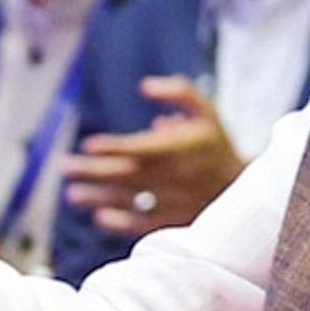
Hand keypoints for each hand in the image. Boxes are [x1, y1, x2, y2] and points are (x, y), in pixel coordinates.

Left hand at [63, 76, 243, 234]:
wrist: (244, 189)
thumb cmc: (217, 145)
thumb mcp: (206, 111)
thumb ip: (179, 92)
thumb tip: (146, 86)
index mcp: (181, 148)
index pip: (142, 148)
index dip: (115, 146)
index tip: (89, 144)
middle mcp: (176, 177)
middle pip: (128, 174)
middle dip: (94, 171)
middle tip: (65, 166)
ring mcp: (174, 202)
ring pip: (131, 200)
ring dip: (99, 197)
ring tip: (72, 194)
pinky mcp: (174, 221)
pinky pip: (144, 224)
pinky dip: (121, 222)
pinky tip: (99, 217)